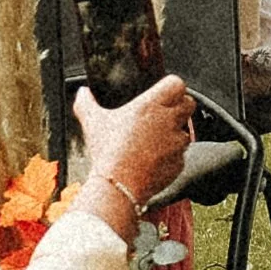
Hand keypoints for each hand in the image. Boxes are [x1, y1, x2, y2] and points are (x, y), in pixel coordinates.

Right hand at [74, 71, 195, 215]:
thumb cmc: (107, 151)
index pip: (177, 84)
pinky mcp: (180, 163)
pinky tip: (153, 160)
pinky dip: (171, 157)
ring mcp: (177, 143)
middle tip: (162, 115)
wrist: (118, 185)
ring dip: (174, 134)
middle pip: (188, 104)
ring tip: (153, 142)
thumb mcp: (92, 122)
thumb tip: (81, 92)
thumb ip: (85, 103)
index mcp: (151, 105)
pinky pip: (181, 155)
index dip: (172, 87)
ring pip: (185, 131)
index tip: (162, 94)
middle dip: (179, 107)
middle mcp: (169, 121)